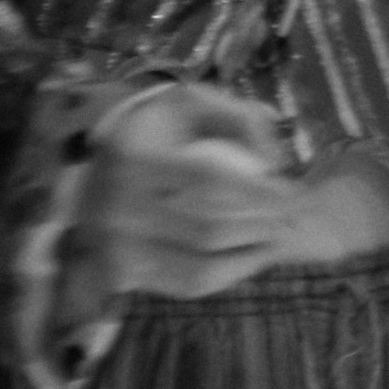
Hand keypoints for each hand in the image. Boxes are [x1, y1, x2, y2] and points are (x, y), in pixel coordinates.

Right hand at [63, 85, 306, 304]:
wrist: (94, 170)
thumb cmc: (157, 132)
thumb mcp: (194, 102)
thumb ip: (241, 119)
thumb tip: (276, 162)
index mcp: (132, 159)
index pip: (209, 182)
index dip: (260, 191)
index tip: (293, 192)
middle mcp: (116, 209)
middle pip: (209, 230)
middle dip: (263, 226)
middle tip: (293, 217)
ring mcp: (116, 249)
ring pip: (201, 268)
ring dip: (252, 256)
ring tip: (279, 237)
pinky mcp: (122, 276)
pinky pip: (187, 285)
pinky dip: (229, 274)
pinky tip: (253, 255)